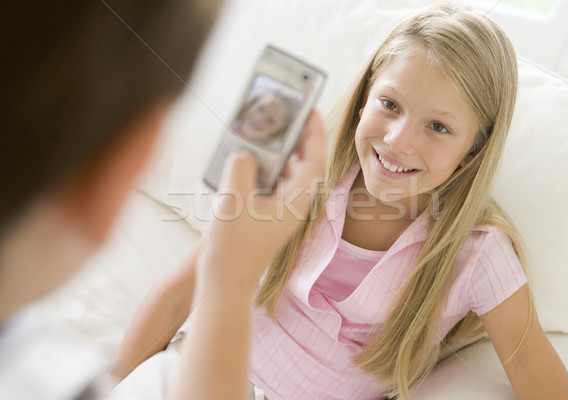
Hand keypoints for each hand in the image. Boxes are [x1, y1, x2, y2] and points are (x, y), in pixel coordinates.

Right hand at [197, 111, 325, 293]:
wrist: (226, 283)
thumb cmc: (231, 247)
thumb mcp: (233, 200)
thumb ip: (241, 168)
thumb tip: (245, 154)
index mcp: (295, 202)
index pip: (314, 160)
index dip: (315, 133)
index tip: (311, 111)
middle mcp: (295, 207)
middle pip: (306, 165)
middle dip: (301, 139)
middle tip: (290, 116)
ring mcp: (283, 213)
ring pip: (292, 175)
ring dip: (285, 153)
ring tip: (273, 132)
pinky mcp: (270, 218)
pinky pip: (277, 186)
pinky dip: (271, 169)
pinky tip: (254, 161)